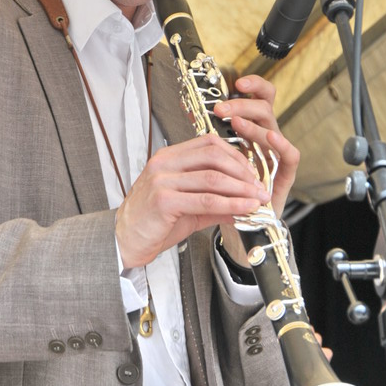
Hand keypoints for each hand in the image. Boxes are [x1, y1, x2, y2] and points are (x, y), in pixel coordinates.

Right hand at [115, 132, 270, 268]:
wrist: (125, 241)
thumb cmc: (153, 222)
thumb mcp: (188, 207)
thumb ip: (215, 201)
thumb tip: (245, 201)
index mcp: (168, 158)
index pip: (208, 144)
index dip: (235, 156)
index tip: (252, 173)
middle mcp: (164, 163)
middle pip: (213, 156)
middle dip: (242, 171)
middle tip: (260, 187)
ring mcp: (162, 180)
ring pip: (213, 178)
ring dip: (241, 189)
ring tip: (259, 199)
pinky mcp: (164, 200)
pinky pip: (206, 200)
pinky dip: (231, 204)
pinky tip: (245, 209)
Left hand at [214, 74, 298, 219]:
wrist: (240, 227)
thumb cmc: (226, 193)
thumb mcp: (213, 162)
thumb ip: (210, 140)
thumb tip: (191, 112)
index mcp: (250, 132)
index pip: (257, 99)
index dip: (253, 86)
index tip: (237, 81)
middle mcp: (265, 140)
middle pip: (264, 108)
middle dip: (244, 103)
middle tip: (222, 108)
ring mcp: (276, 156)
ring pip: (272, 127)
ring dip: (253, 123)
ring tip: (236, 122)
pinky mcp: (285, 176)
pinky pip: (291, 156)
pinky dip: (282, 145)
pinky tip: (271, 138)